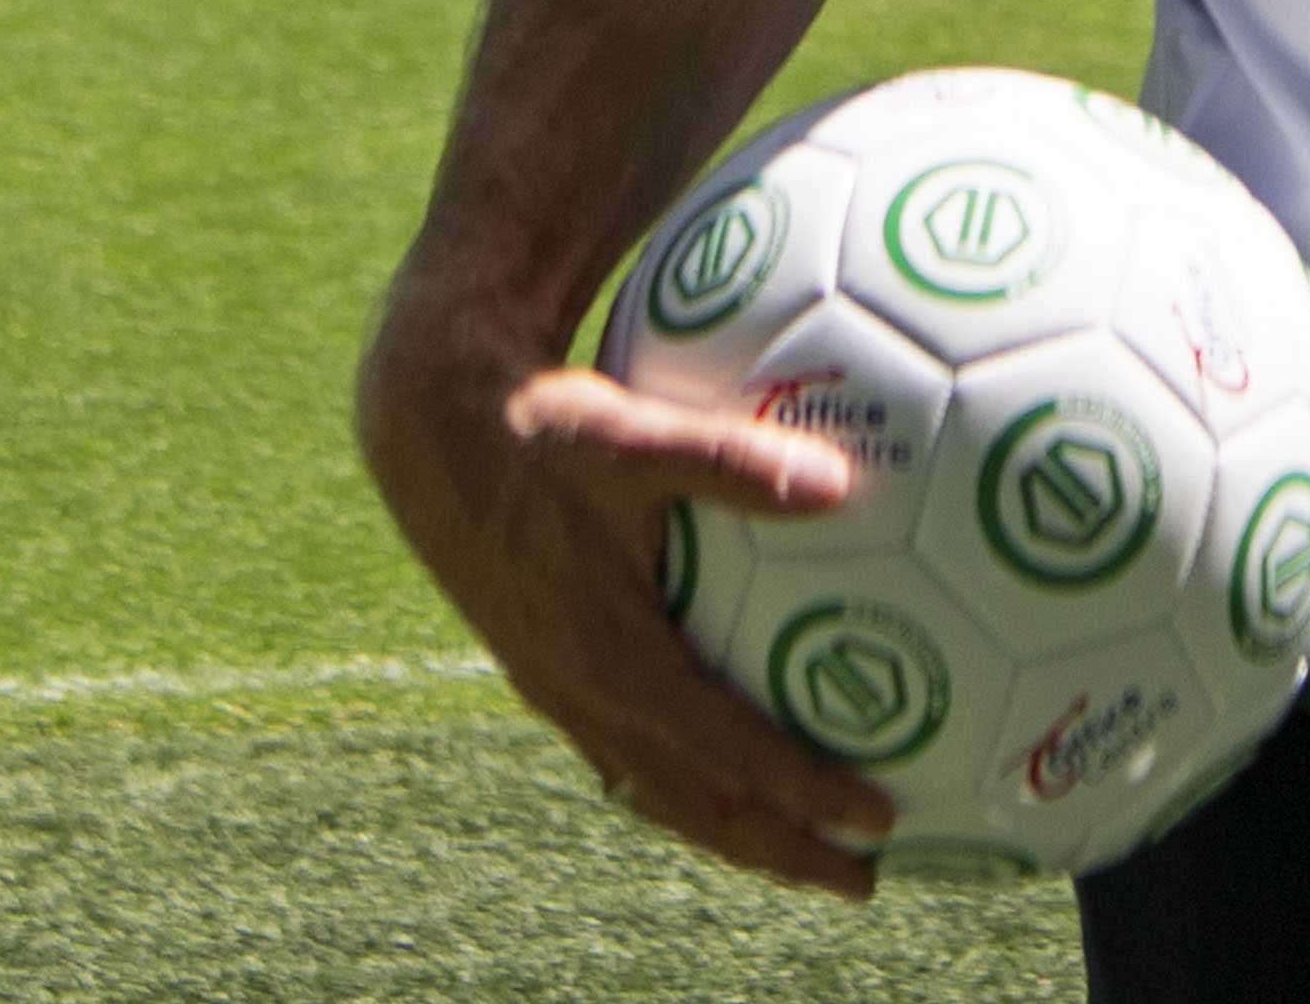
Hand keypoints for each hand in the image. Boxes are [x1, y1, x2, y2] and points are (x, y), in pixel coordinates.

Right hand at [356, 299, 894, 896]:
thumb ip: (734, 463)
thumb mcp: (635, 437)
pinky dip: (688, 789)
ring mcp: (562, 692)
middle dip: (782, 850)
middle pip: (699, 805)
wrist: (431, 434)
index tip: (877, 818)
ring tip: (809, 853)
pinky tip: (728, 780)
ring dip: (736, 832)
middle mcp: (585, 693)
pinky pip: (629, 761)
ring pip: (660, 792)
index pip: (728, 752)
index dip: (804, 792)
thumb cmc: (540, 431)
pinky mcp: (549, 675)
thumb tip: (840, 483)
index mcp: (611, 656)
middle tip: (864, 879)